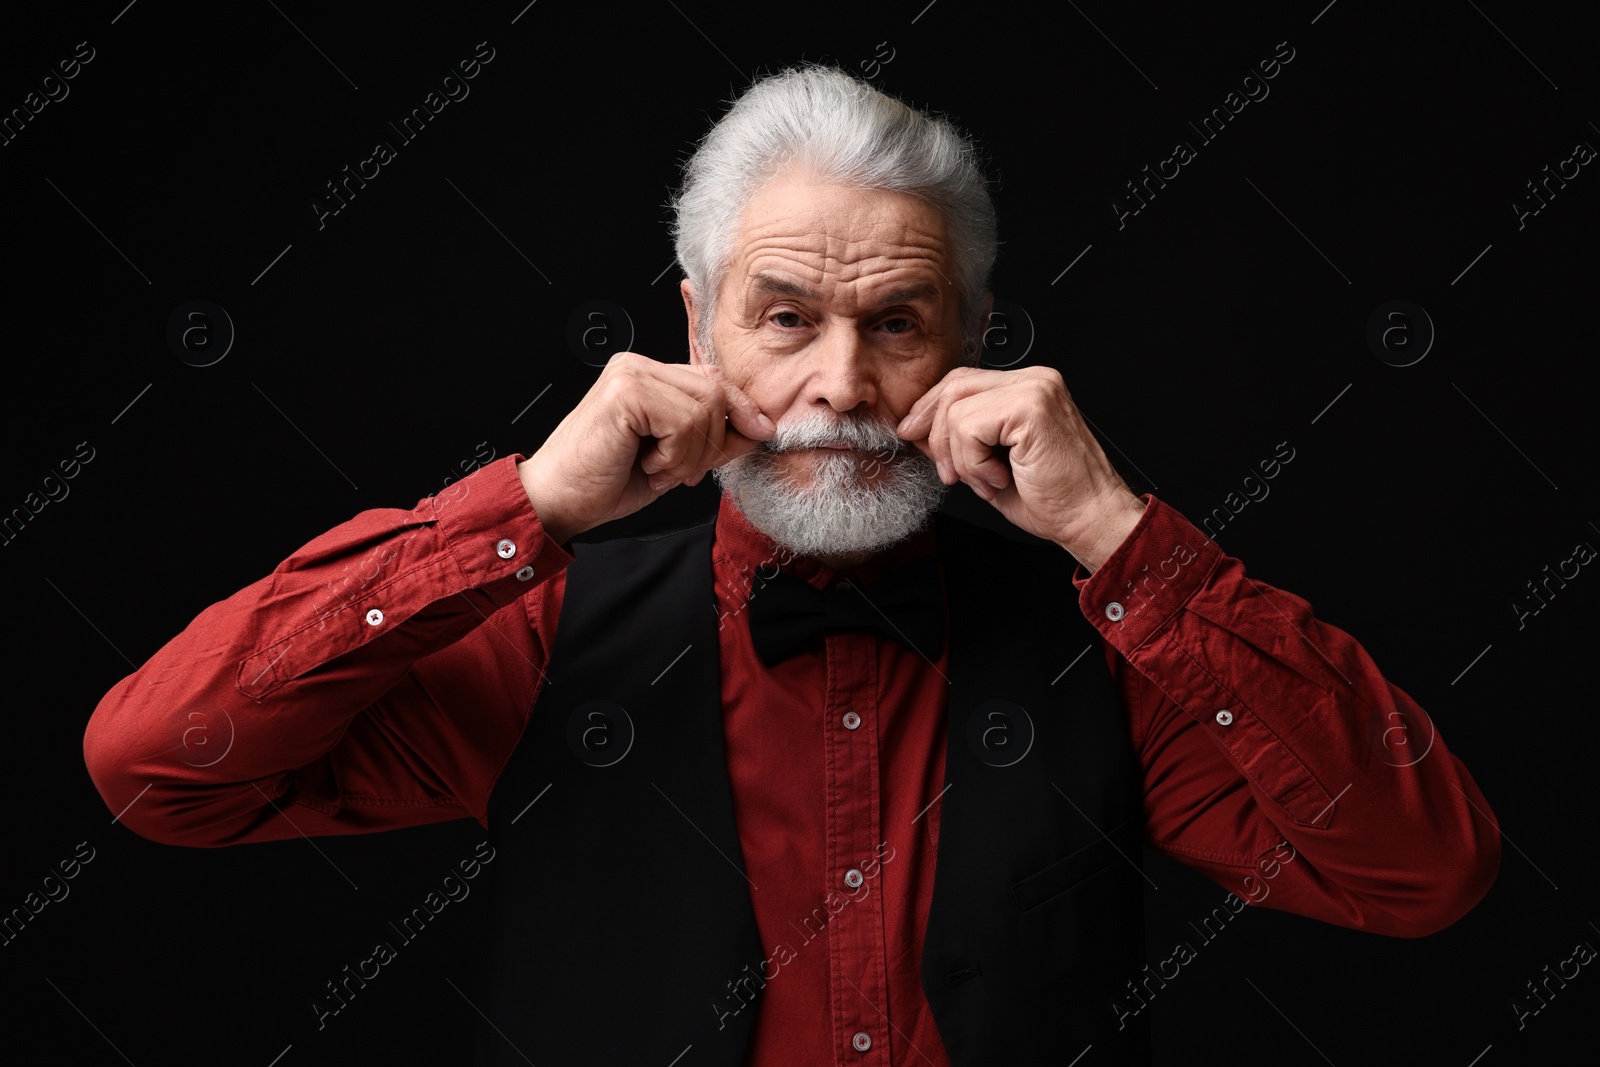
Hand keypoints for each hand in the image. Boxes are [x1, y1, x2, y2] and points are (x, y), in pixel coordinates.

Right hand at [518, 352, 774, 543]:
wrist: (557, 501)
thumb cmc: (606, 482)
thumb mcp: (675, 459)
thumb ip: (714, 437)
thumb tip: (762, 425)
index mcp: (648, 375)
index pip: (714, 380)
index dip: (740, 410)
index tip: (756, 435)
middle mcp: (638, 366)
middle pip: (717, 391)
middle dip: (711, 441)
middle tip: (678, 471)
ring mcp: (630, 374)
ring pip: (705, 407)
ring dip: (689, 454)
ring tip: (656, 468)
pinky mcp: (626, 392)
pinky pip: (683, 421)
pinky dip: (674, 455)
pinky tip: (647, 464)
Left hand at [894, 365, 1143, 569]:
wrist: (1091, 519)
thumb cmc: (1053, 499)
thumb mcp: (991, 463)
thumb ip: (960, 441)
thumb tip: (918, 430)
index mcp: (1027, 388)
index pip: (962, 381)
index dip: (931, 409)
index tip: (914, 436)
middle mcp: (1033, 380)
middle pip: (954, 386)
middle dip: (935, 432)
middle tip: (948, 473)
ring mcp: (1034, 388)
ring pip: (956, 410)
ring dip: (961, 457)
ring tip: (988, 481)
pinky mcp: (1030, 406)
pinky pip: (969, 427)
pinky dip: (973, 462)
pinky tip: (999, 478)